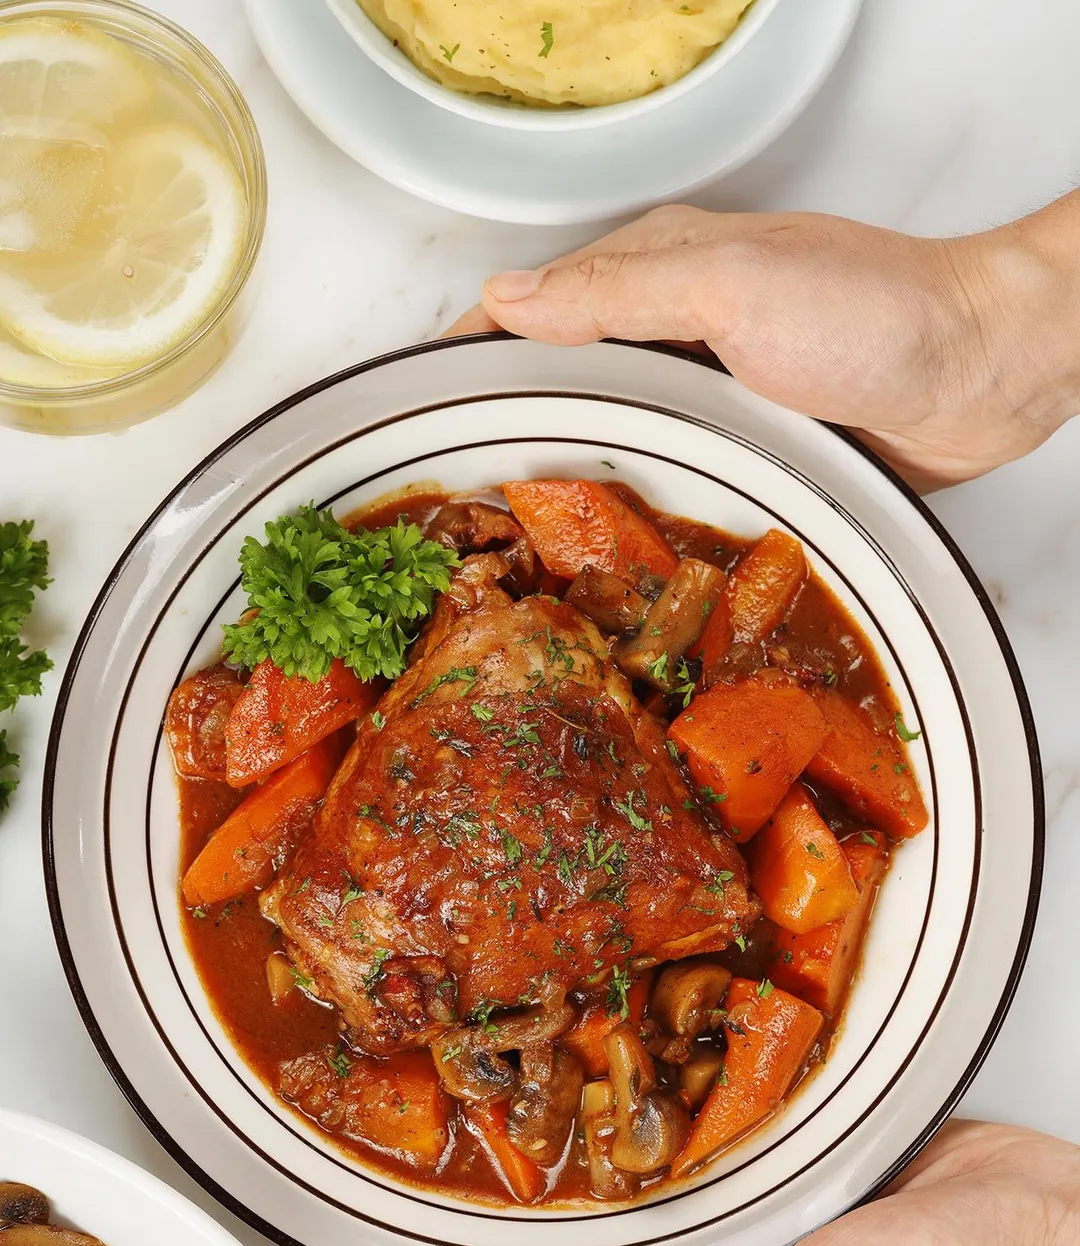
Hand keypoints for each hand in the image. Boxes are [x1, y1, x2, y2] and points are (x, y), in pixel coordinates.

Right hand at [448, 198, 1079, 490]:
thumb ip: (618, 293)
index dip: (468, 355)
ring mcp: (715, 390)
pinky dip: (632, 502)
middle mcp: (679, 328)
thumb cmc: (875, 313)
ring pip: (614, 430)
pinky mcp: (752, 445)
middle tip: (453, 501)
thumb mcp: (731, 285)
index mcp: (658, 269)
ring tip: (512, 541)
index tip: (413, 410)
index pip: (531, 306)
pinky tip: (614, 545)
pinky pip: (671, 474)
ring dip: (567, 474)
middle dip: (503, 425)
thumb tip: (507, 300)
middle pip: (562, 374)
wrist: (982, 372)